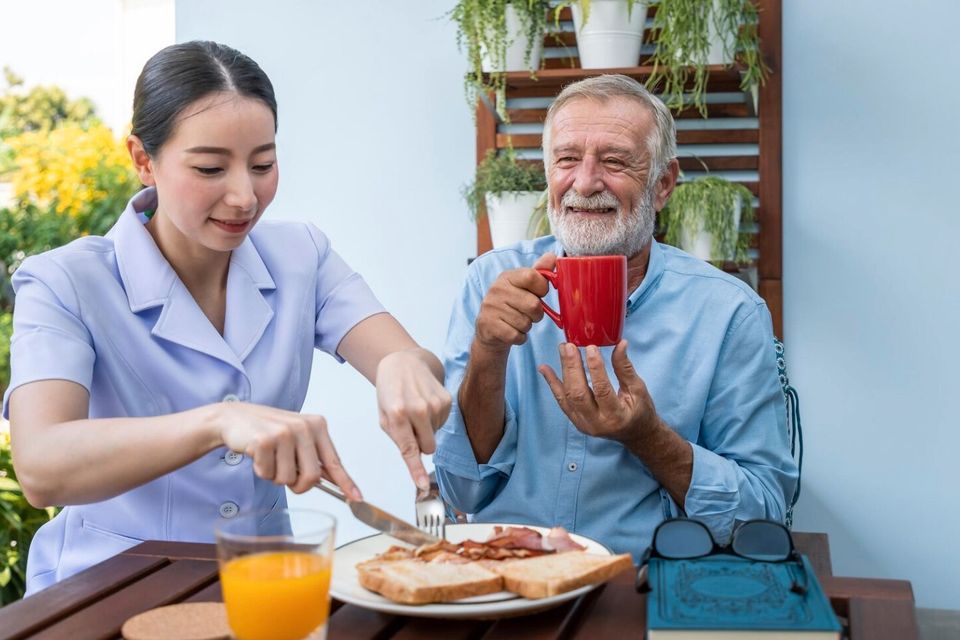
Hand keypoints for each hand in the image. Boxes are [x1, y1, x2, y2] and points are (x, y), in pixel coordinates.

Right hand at [216, 402, 360, 499]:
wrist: (234, 418)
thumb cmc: (268, 431)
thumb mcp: (297, 439)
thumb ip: (314, 458)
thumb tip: (335, 482)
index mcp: (317, 426)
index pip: (334, 461)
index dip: (346, 483)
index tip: (357, 498)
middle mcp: (304, 427)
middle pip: (312, 477)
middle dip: (298, 485)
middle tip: (285, 474)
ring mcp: (284, 433)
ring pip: (287, 479)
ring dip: (275, 476)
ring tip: (269, 457)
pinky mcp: (264, 441)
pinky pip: (268, 474)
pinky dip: (261, 471)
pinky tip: (257, 454)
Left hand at [376, 349, 452, 490]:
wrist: (405, 362)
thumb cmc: (390, 391)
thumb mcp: (383, 414)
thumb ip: (397, 437)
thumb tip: (417, 455)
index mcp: (397, 414)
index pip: (409, 450)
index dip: (416, 470)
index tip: (422, 486)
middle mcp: (418, 409)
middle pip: (428, 448)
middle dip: (420, 444)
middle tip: (410, 427)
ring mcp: (435, 404)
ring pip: (435, 436)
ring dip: (426, 428)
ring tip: (416, 408)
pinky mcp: (447, 400)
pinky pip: (442, 424)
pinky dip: (434, 418)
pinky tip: (425, 403)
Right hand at [475, 252, 555, 352]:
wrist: (489, 331)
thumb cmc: (511, 306)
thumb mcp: (523, 287)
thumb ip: (539, 272)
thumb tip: (553, 257)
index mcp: (507, 276)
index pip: (533, 276)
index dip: (542, 288)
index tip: (538, 294)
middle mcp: (496, 289)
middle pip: (534, 304)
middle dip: (536, 314)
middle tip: (528, 313)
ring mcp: (490, 308)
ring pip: (526, 323)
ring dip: (527, 327)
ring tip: (516, 322)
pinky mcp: (489, 326)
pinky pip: (517, 336)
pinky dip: (520, 337)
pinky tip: (511, 332)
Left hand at [538, 341, 658, 446]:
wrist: (635, 434)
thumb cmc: (640, 411)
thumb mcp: (638, 389)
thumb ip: (625, 368)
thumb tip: (620, 343)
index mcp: (616, 416)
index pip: (602, 390)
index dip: (596, 368)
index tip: (591, 347)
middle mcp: (597, 423)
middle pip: (579, 394)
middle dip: (572, 367)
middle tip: (570, 346)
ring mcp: (583, 424)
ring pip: (568, 396)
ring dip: (563, 371)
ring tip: (562, 349)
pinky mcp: (576, 421)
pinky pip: (561, 401)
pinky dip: (553, 383)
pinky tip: (545, 368)